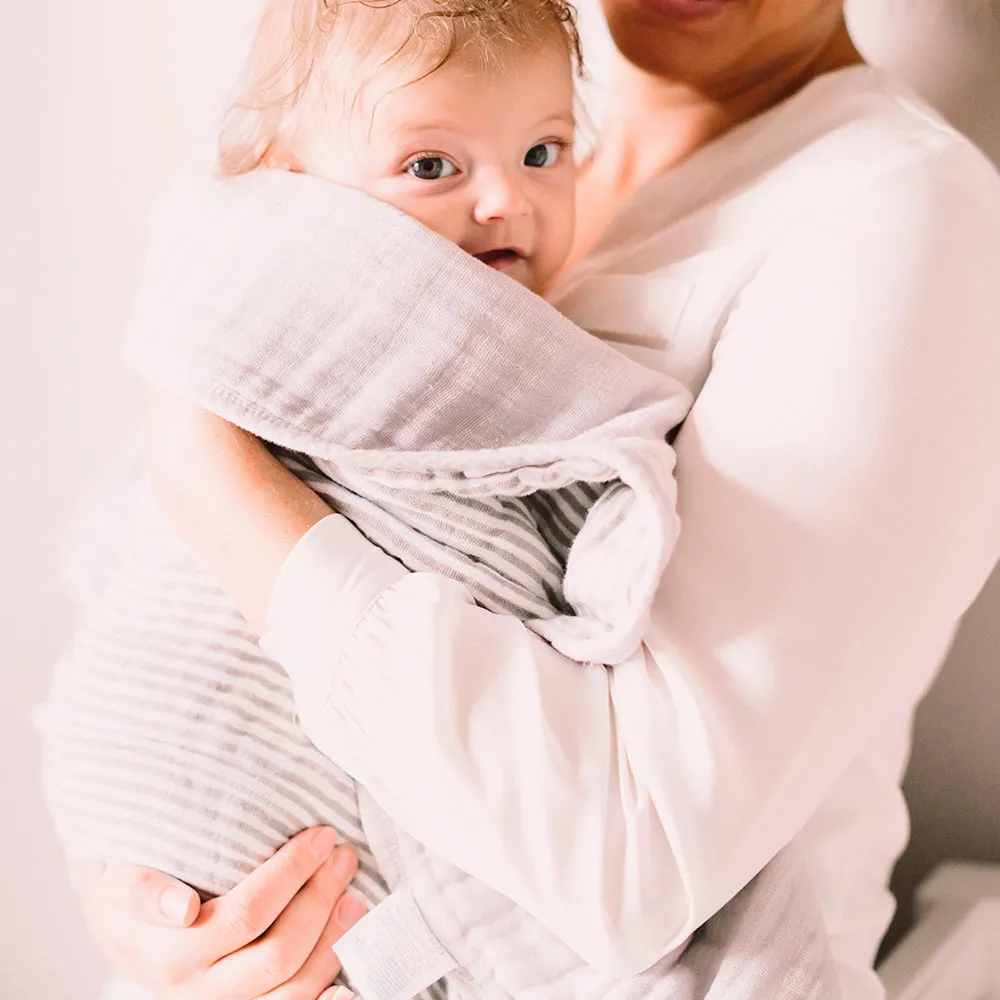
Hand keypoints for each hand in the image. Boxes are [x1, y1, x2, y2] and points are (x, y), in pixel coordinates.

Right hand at [74, 827, 366, 999]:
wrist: (123, 936)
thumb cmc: (128, 898)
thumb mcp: (119, 884)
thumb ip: (142, 890)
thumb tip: (182, 909)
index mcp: (170, 956)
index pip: (245, 915)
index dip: (290, 875)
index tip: (321, 836)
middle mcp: (199, 990)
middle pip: (278, 951)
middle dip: (320, 897)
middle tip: (343, 854)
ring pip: (291, 988)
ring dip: (332, 941)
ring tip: (353, 896)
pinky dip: (323, 997)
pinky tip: (349, 980)